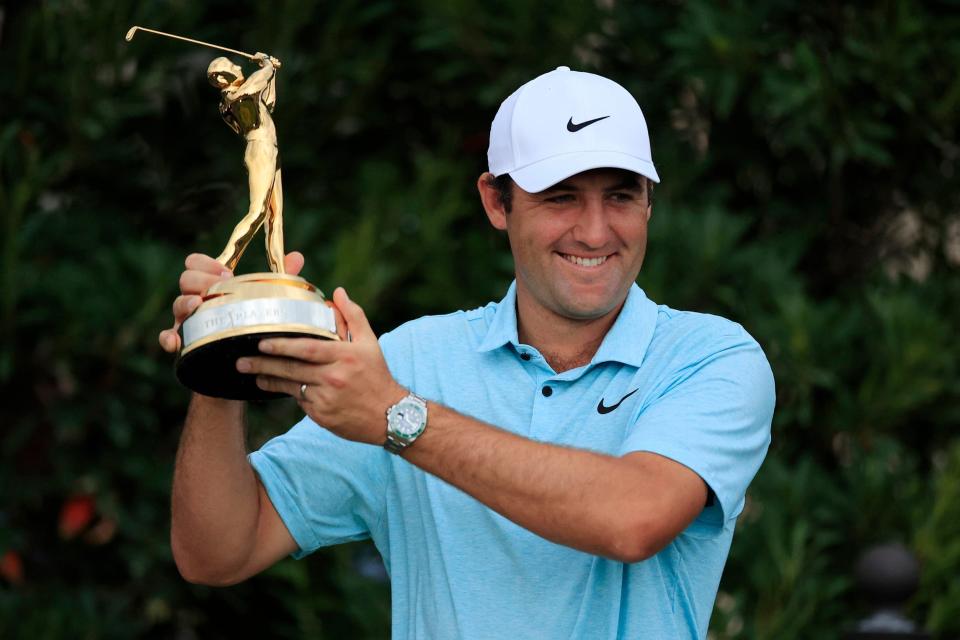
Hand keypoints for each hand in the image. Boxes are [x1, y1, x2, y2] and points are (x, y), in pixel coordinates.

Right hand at [158, 251, 304, 353]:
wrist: (240, 368)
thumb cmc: (251, 327)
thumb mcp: (267, 302)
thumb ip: (280, 279)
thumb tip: (297, 257)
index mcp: (212, 285)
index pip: (196, 262)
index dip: (207, 263)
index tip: (228, 272)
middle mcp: (196, 300)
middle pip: (186, 279)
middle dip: (200, 278)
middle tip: (220, 285)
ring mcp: (188, 322)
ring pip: (178, 304)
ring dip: (186, 302)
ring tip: (198, 304)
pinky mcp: (186, 344)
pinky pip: (167, 338)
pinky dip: (168, 338)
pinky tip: (175, 341)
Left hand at [235, 288, 405, 443]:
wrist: (390, 416)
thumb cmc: (377, 376)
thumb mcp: (370, 343)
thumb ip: (353, 316)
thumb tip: (337, 292)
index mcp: (345, 356)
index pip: (307, 349)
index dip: (282, 346)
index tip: (262, 342)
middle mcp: (334, 377)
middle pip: (291, 369)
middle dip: (263, 364)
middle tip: (242, 361)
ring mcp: (327, 399)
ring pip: (291, 387)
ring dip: (268, 380)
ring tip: (251, 373)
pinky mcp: (322, 416)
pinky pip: (300, 401)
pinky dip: (288, 393)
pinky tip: (276, 386)